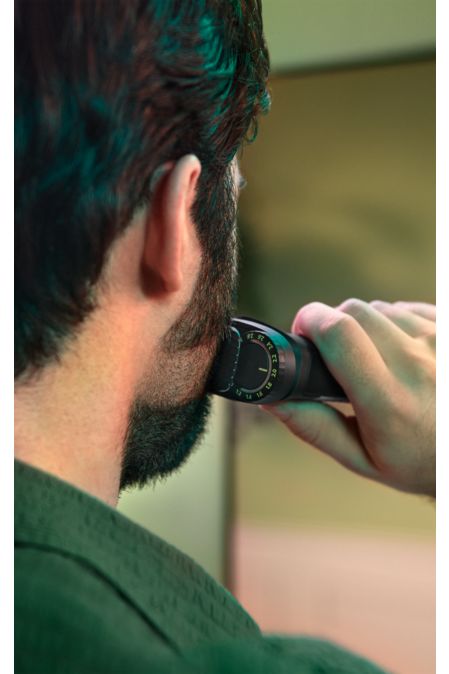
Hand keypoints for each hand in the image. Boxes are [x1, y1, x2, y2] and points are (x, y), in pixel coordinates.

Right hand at [261, 299, 435, 496]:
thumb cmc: (423, 461)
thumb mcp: (365, 459)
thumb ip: (314, 428)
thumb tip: (272, 399)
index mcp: (390, 404)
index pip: (340, 334)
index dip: (310, 321)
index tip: (301, 331)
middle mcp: (419, 367)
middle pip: (354, 312)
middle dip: (331, 324)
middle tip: (333, 352)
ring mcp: (440, 344)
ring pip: (380, 308)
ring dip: (365, 326)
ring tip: (373, 359)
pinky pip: (407, 308)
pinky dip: (394, 324)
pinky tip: (399, 352)